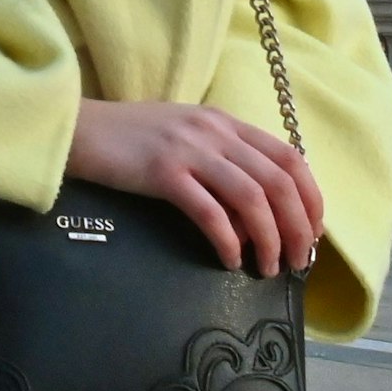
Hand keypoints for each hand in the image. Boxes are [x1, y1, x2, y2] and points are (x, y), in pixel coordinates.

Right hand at [66, 99, 323, 277]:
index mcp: (225, 123)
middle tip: (298, 262)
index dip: (311, 198)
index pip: (290, 158)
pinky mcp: (163, 173)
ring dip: (269, 239)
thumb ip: (223, 162)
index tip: (313, 232)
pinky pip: (209, 212)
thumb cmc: (130, 138)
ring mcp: (189, 151)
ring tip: (268, 268)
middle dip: (297, 227)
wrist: (78, 128)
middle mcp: (214, 132)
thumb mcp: (186, 137)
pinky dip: (228, 240)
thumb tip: (256, 216)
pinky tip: (230, 260)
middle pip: (278, 182)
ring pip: (251, 198)